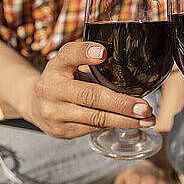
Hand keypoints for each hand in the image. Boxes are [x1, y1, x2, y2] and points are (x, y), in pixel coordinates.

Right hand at [26, 41, 155, 138]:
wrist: (36, 104)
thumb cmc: (64, 80)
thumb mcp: (71, 65)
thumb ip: (93, 63)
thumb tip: (135, 67)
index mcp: (56, 66)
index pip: (69, 54)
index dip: (85, 53)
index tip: (103, 52)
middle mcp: (50, 88)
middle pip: (90, 96)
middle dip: (121, 104)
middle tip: (145, 108)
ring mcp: (54, 112)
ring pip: (95, 118)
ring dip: (125, 120)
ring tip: (147, 120)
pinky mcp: (61, 131)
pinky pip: (93, 128)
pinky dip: (115, 125)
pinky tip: (131, 124)